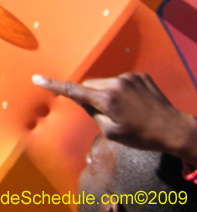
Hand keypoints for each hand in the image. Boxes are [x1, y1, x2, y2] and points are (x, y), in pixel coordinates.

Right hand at [33, 72, 196, 164]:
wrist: (175, 129)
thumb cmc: (142, 136)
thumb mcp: (112, 132)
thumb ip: (92, 114)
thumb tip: (83, 101)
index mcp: (106, 99)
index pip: (74, 91)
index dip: (53, 85)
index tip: (37, 78)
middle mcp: (115, 83)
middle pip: (89, 85)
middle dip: (90, 96)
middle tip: (105, 114)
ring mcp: (129, 77)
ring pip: (104, 82)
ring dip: (106, 93)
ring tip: (125, 110)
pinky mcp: (139, 75)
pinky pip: (120, 81)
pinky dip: (120, 90)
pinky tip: (134, 104)